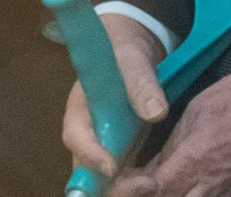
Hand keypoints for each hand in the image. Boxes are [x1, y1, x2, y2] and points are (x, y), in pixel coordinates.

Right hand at [63, 14, 169, 178]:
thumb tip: (155, 113)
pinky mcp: (123, 146)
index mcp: (80, 106)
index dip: (90, 154)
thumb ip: (141, 83)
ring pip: (101, 171)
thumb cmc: (124, 50)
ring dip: (116, 184)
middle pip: (84, 162)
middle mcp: (88, 129)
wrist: (133, 47)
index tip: (111, 167)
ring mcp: (105, 140)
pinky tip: (149, 185)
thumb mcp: (132, 60)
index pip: (75, 135)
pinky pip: (121, 171)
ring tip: (141, 189)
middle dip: (100, 181)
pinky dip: (131, 180)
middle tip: (128, 188)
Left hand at [111, 52, 230, 196]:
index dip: (136, 190)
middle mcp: (209, 181)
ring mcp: (223, 187)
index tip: (118, 187)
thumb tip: (149, 172)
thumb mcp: (188, 119)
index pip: (161, 186)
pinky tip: (176, 190)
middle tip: (128, 188)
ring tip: (148, 189)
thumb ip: (170, 149)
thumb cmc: (222, 103)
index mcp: (195, 158)